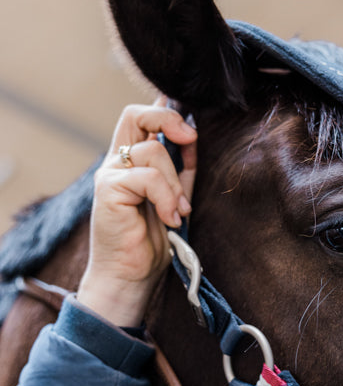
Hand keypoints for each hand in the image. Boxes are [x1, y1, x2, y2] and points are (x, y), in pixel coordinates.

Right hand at [77, 97, 196, 326]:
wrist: (131, 274)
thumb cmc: (152, 239)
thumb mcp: (175, 197)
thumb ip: (182, 169)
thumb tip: (192, 136)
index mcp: (131, 161)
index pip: (140, 118)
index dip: (165, 111)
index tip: (191, 130)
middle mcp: (117, 162)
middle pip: (134, 115)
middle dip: (168, 120)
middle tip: (190, 139)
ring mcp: (110, 174)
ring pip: (152, 153)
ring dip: (176, 184)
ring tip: (179, 211)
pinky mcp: (108, 189)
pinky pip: (148, 178)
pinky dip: (167, 198)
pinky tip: (170, 218)